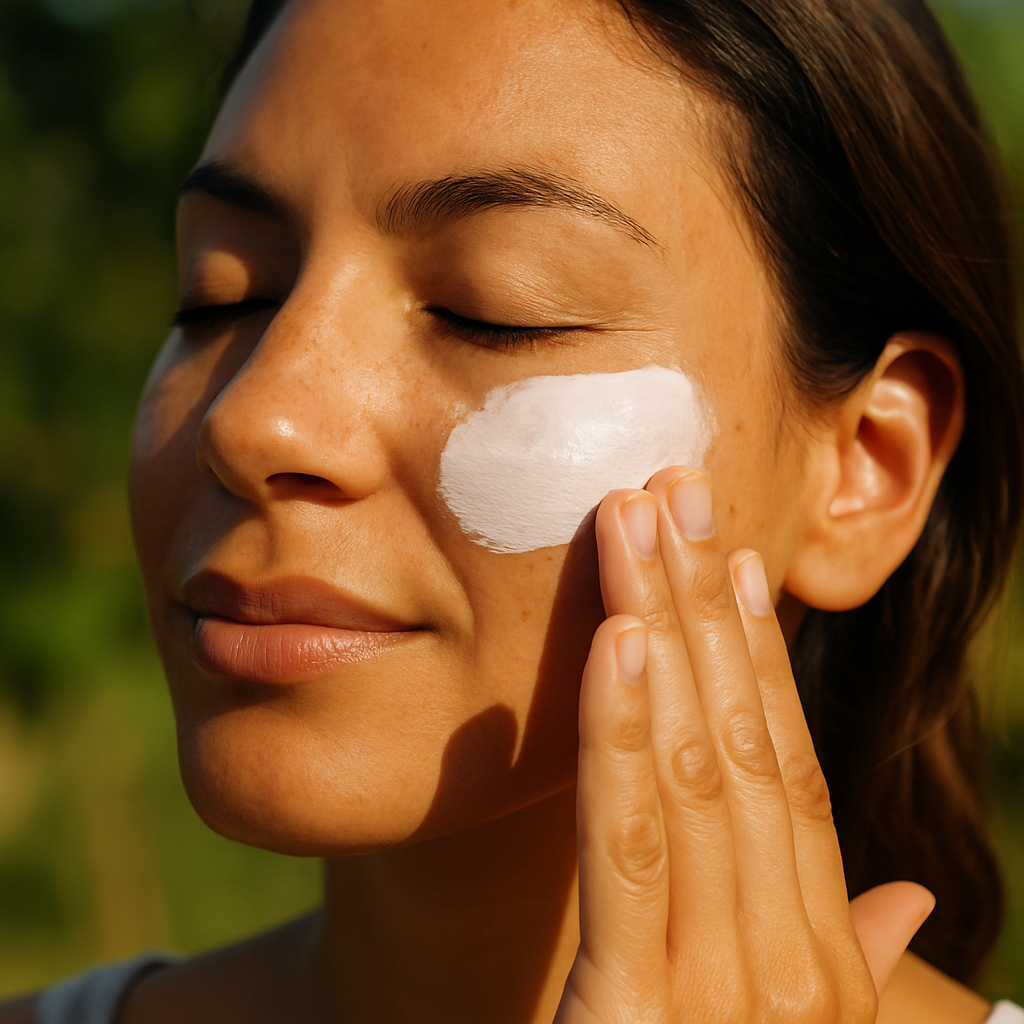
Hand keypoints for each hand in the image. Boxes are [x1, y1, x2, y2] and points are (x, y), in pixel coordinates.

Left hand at [555, 468, 933, 1023]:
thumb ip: (846, 955)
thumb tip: (908, 890)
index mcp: (816, 956)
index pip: (787, 766)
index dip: (761, 654)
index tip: (734, 557)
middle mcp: (785, 960)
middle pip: (741, 742)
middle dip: (709, 606)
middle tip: (681, 487)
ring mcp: (719, 991)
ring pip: (693, 770)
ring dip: (668, 631)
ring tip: (645, 522)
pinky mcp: (631, 1017)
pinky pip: (630, 848)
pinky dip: (625, 736)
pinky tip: (623, 640)